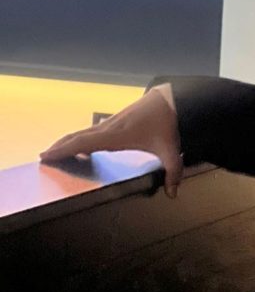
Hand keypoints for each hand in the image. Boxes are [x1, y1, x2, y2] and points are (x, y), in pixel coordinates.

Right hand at [40, 88, 182, 197]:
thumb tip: (173, 193)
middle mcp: (110, 127)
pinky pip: (93, 130)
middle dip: (59, 147)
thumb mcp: (171, 148)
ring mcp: (113, 122)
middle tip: (43, 157)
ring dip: (69, 141)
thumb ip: (173, 172)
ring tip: (56, 152)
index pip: (85, 143)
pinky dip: (82, 137)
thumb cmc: (168, 122)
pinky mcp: (117, 120)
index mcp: (118, 135)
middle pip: (79, 136)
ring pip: (85, 132)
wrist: (172, 98)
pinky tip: (83, 148)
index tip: (46, 155)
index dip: (64, 149)